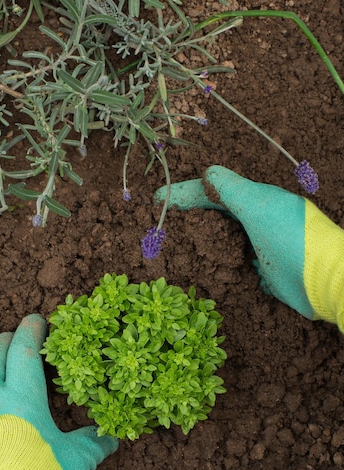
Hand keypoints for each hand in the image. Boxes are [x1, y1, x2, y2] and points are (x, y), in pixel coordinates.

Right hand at [155, 166, 343, 330]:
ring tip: (175, 248)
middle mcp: (258, 221)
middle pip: (216, 215)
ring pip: (224, 240)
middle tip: (161, 223)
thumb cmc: (293, 241)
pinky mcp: (266, 272)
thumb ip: (232, 191)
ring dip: (201, 243)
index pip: (213, 190)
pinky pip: (235, 265)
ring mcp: (261, 246)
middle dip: (189, 217)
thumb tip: (208, 173)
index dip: (185, 194)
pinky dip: (217, 266)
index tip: (157, 199)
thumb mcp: (259, 208)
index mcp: (256, 201)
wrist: (326, 281)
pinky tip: (202, 271)